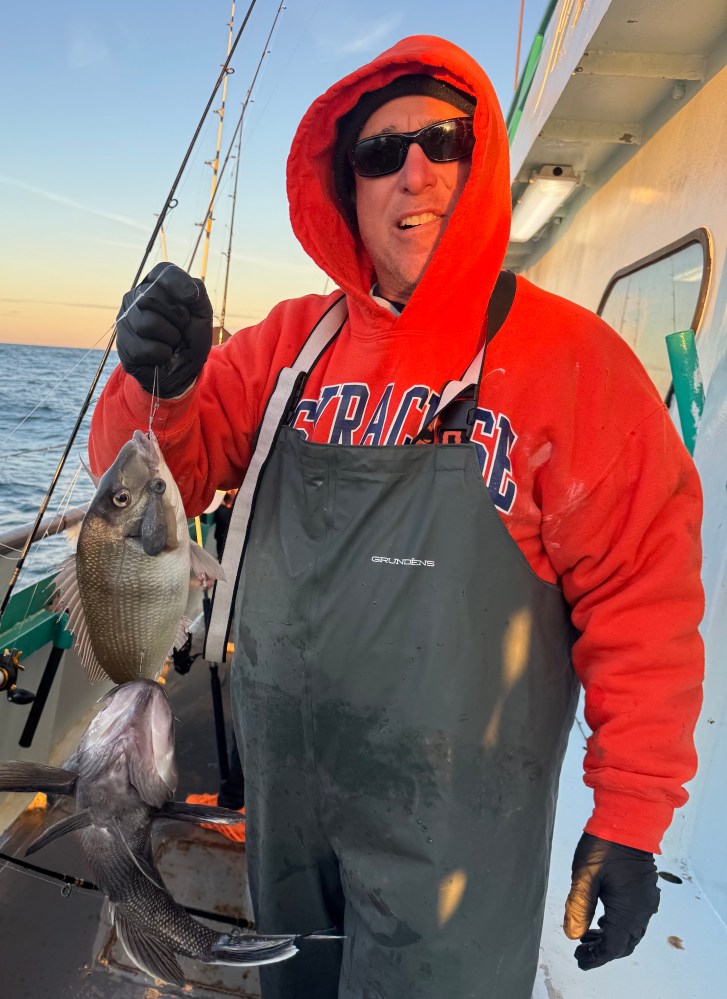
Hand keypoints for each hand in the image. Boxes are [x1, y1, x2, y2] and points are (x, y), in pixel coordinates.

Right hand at [116, 262, 212, 397]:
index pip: (163, 272)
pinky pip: (145, 348)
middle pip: (152, 297)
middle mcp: (136, 298)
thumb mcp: (201, 314)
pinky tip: (161, 356)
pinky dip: (162, 355)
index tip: (191, 299)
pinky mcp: (123, 344)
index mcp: (155, 285)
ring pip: (148, 323)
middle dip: (178, 319)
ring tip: (171, 343)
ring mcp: (125, 320)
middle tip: (180, 329)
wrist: (184, 369)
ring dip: (170, 338)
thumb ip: (198, 295)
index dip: (178, 284)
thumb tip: (190, 291)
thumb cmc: (191, 337)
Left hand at [563, 832, 659, 969]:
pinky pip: (635, 916)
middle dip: (602, 950)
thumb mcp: (584, 876)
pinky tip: (602, 917)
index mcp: (628, 911)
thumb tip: (573, 935)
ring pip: (630, 930)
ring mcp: (646, 898)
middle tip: (581, 950)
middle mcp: (642, 909)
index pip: (613, 947)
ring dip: (610, 937)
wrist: (628, 818)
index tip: (579, 959)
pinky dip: (618, 924)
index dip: (596, 957)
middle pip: (624, 943)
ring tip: (587, 934)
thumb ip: (578, 907)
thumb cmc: (605, 845)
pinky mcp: (644, 887)